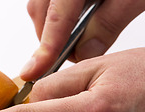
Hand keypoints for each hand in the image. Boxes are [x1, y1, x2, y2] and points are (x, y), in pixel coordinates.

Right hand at [21, 0, 144, 80]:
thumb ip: (109, 23)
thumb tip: (85, 52)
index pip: (56, 19)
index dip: (46, 50)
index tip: (35, 72)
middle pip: (41, 12)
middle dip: (51, 38)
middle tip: (74, 53)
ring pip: (42, 5)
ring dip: (55, 25)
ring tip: (77, 33)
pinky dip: (59, 11)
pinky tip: (76, 15)